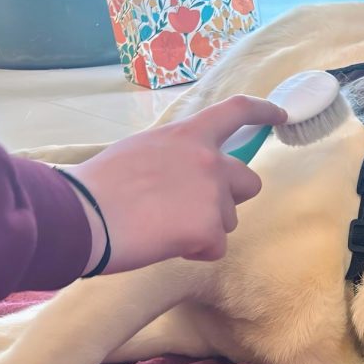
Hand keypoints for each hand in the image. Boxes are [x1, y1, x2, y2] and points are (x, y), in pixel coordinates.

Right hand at [67, 95, 286, 274]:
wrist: (83, 215)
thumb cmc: (99, 186)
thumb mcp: (140, 151)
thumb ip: (173, 157)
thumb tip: (181, 176)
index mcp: (187, 135)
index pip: (236, 111)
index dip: (264, 112)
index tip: (280, 115)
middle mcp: (208, 160)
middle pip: (249, 182)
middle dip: (230, 198)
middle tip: (195, 210)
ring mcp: (212, 194)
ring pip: (229, 220)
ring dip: (205, 228)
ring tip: (163, 227)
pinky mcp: (209, 228)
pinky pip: (216, 247)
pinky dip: (195, 251)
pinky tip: (165, 243)